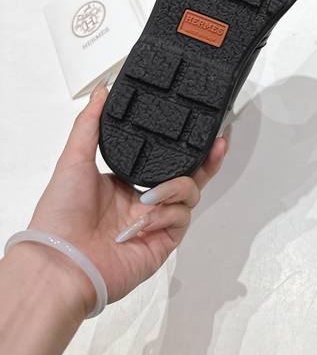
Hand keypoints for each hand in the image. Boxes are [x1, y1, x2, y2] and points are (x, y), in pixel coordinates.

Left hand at [27, 84, 227, 313]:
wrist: (62, 263)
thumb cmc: (60, 217)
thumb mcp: (73, 159)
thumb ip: (90, 123)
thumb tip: (102, 90)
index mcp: (124, 181)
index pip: (164, 158)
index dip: (184, 144)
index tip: (200, 125)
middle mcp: (143, 201)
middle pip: (188, 174)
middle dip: (207, 159)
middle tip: (219, 142)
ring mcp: (155, 221)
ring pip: (189, 193)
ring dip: (176, 187)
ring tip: (152, 194)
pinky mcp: (163, 241)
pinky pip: (181, 218)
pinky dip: (167, 213)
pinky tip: (146, 218)